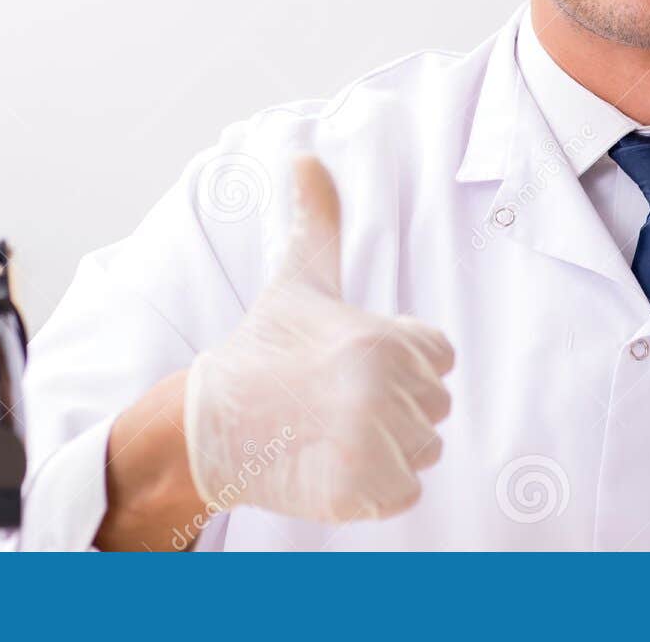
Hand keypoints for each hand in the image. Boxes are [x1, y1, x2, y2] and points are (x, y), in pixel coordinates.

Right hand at [183, 154, 454, 521]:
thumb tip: (305, 156)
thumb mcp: (299, 280)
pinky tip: (333, 463)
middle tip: (333, 400)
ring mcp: (370, 443)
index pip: (438, 358)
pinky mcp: (358, 490)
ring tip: (331, 431)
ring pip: (421, 451)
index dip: (401, 362)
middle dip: (393, 409)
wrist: (210, 424)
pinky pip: (404, 493)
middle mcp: (382, 389)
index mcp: (382, 338)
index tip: (350, 363)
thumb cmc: (264, 349)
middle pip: (433, 408)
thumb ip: (318, 220)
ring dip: (384, 449)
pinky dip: (374, 488)